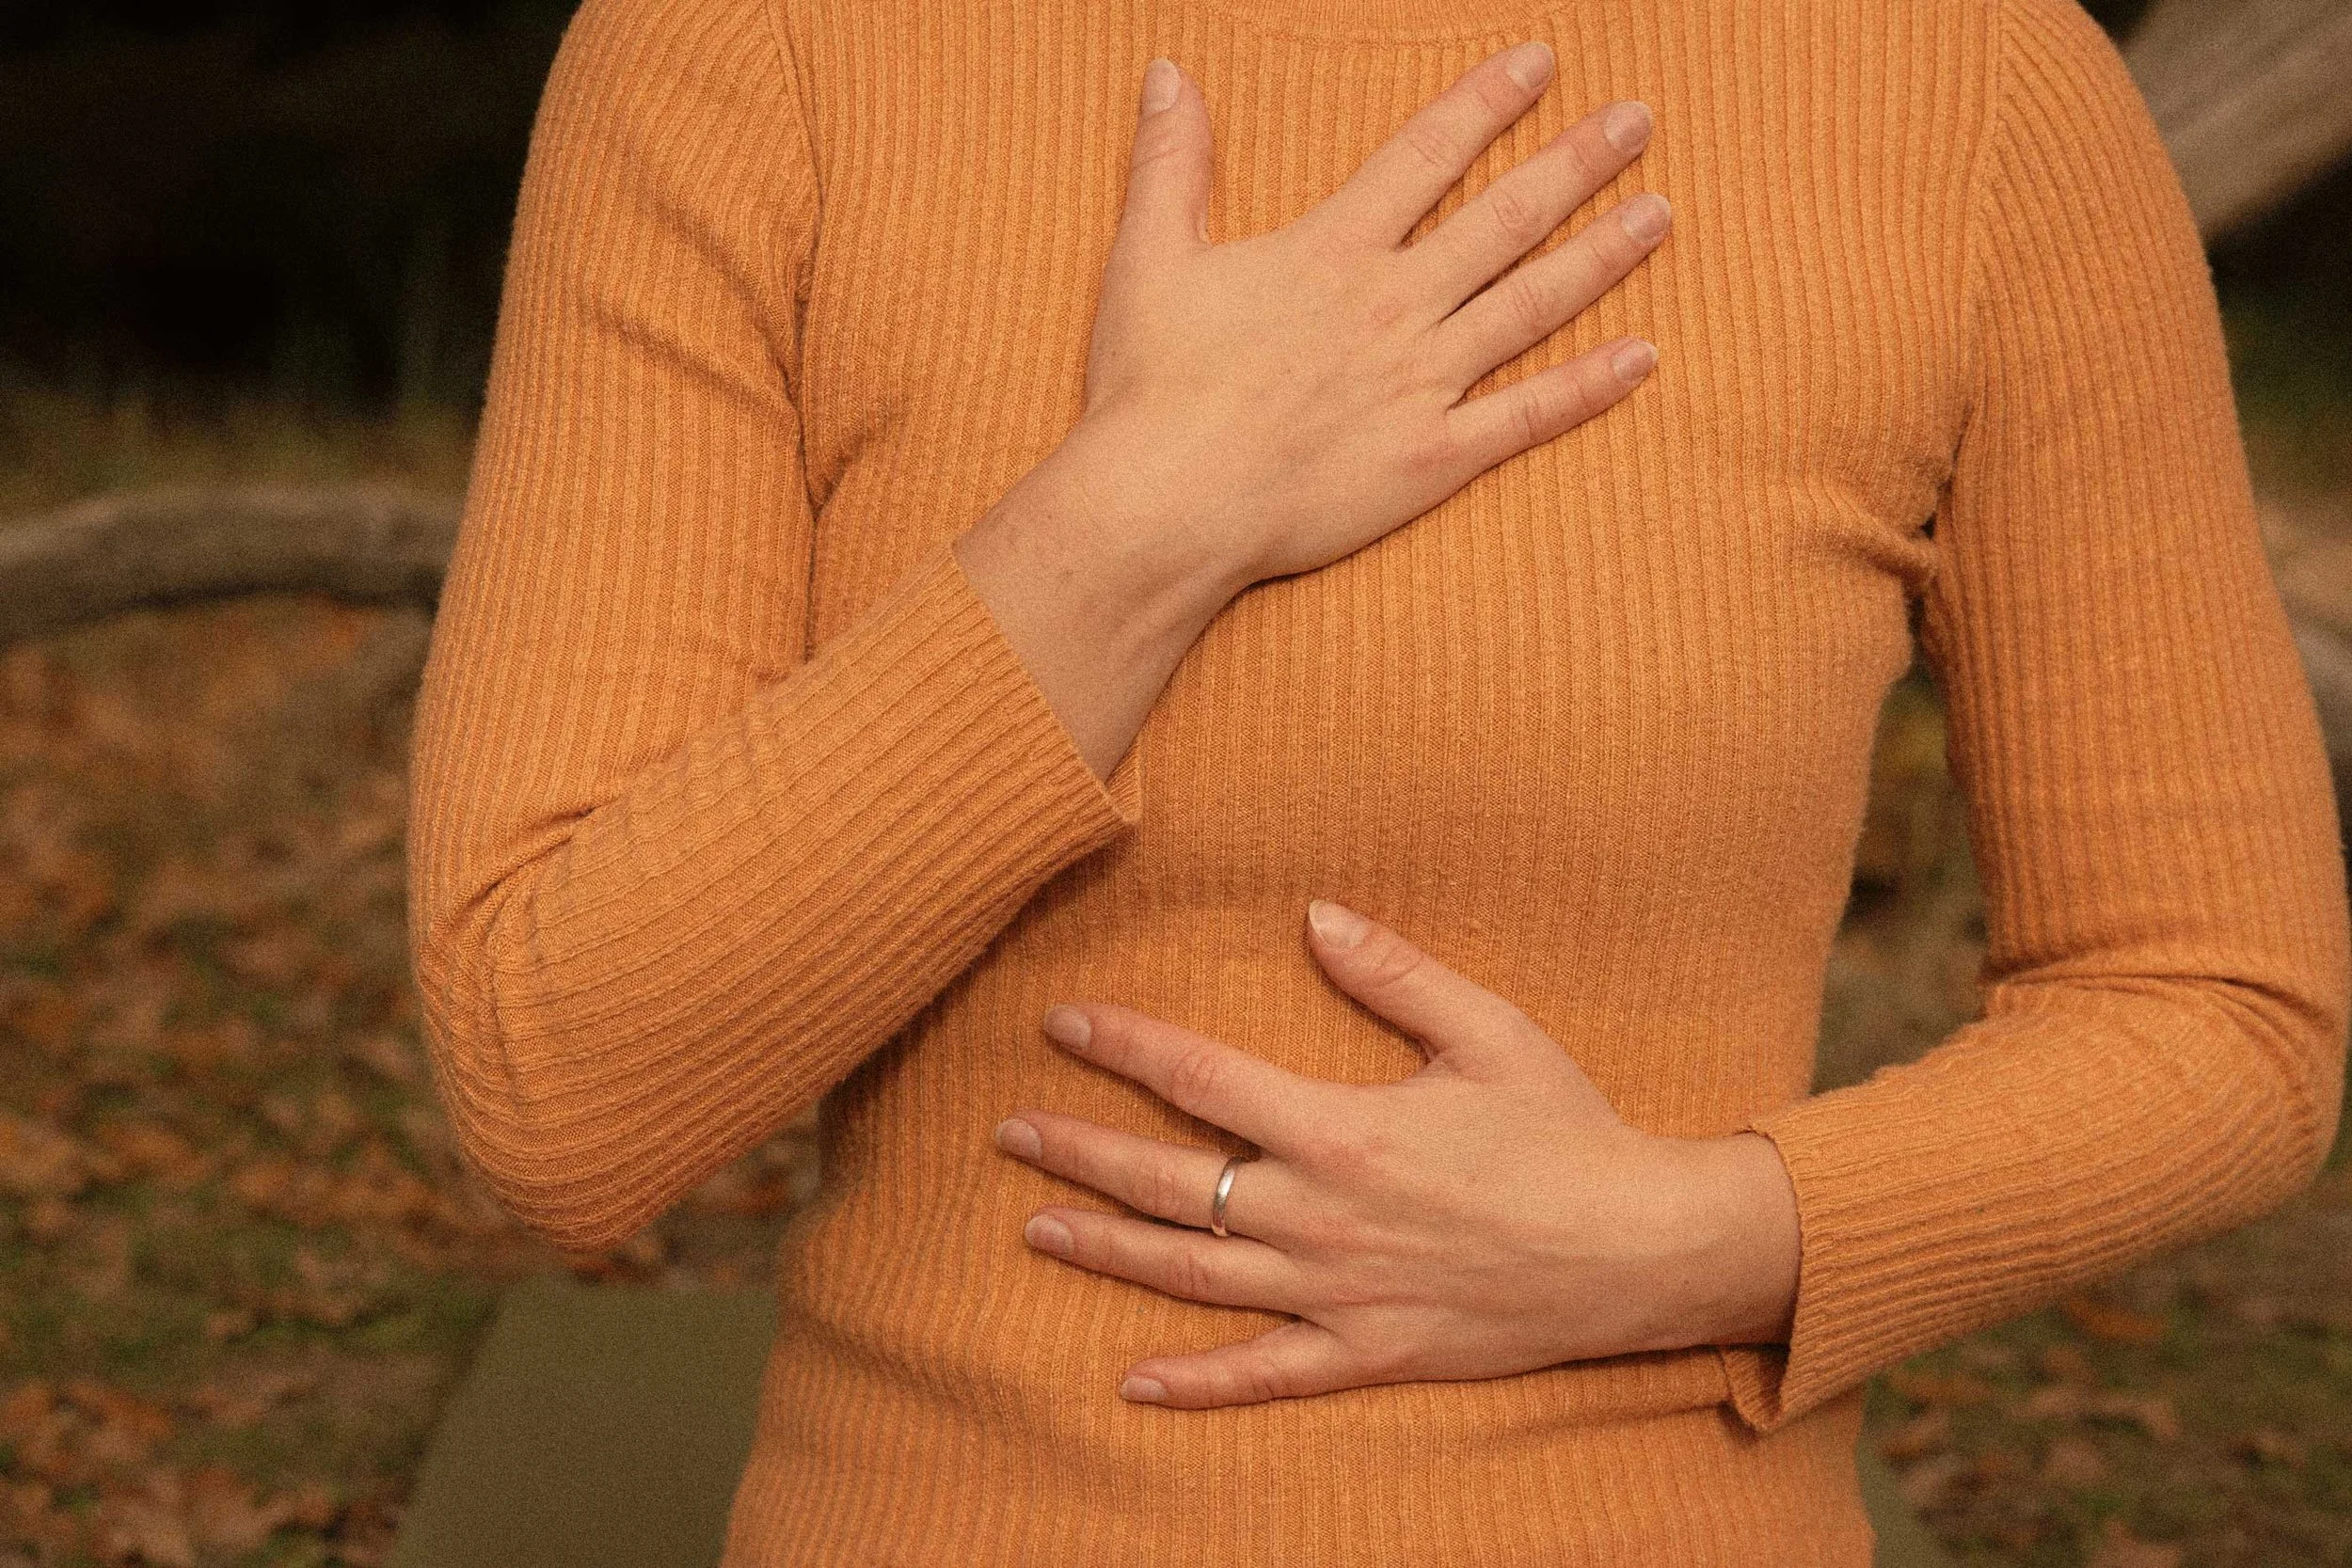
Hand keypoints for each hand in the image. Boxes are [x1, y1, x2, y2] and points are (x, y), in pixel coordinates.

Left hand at [992, 899, 1801, 1409]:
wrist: (1642, 1250)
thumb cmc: (1566, 1130)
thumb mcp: (1488, 1030)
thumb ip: (1393, 972)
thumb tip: (1313, 914)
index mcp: (1341, 1130)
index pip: (1201, 1079)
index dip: (1124, 1048)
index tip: (1062, 1024)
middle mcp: (1321, 1218)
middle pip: (1171, 1183)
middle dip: (1080, 1153)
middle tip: (1009, 1132)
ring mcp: (1338, 1295)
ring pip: (1194, 1275)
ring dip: (1108, 1249)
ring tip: (1036, 1227)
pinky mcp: (1370, 1352)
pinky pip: (1266, 1375)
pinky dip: (1196, 1384)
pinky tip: (1132, 1382)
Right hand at [1021, 40, 1670, 600]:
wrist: (1166, 504)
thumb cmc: (1151, 388)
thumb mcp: (1148, 258)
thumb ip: (1171, 163)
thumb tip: (1170, 73)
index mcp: (1332, 250)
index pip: (1428, 155)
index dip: (1487, 102)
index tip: (1541, 62)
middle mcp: (1393, 304)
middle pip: (1505, 217)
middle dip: (1577, 161)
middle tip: (1637, 120)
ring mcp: (1421, 383)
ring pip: (1532, 304)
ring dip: (1601, 254)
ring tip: (1658, 213)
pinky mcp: (1432, 458)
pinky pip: (1526, 416)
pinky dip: (1588, 386)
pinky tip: (1643, 356)